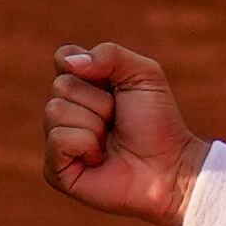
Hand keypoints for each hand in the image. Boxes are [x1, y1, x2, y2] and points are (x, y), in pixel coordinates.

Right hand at [42, 42, 206, 225]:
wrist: (169, 167)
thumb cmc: (157, 122)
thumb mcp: (144, 74)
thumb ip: (110, 54)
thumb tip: (70, 64)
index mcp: (82, 86)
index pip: (64, 58)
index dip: (92, 69)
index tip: (116, 88)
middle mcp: (65, 112)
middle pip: (61, 85)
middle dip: (99, 102)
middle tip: (117, 120)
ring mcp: (58, 142)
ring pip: (56, 110)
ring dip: (94, 124)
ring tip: (109, 141)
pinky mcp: (56, 171)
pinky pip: (58, 139)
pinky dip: (85, 145)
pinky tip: (99, 159)